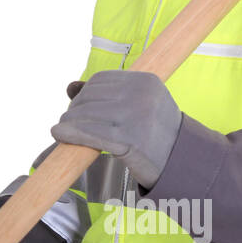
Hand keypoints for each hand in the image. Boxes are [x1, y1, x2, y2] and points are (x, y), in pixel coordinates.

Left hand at [49, 69, 182, 188]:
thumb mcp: (139, 104)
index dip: (83, 94)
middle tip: (68, 122)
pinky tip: (60, 135)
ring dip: (68, 122)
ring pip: (85, 114)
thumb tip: (70, 86)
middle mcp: (142, 95)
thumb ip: (107, 94)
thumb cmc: (156, 133)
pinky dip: (70, 134)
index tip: (77, 107)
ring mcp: (136, 117)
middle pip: (90, 96)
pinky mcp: (129, 140)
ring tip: (63, 130)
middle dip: (74, 110)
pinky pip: (89, 133)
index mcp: (146, 80)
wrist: (181, 162)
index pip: (100, 79)